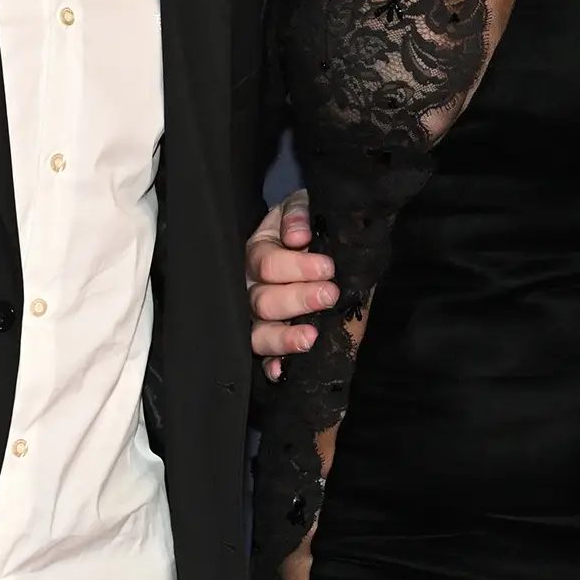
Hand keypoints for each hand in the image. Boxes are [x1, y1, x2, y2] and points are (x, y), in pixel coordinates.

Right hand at [245, 190, 336, 378]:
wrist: (317, 245)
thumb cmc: (309, 228)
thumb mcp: (304, 208)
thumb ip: (298, 214)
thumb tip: (297, 237)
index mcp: (259, 253)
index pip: (267, 264)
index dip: (297, 266)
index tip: (328, 268)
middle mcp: (251, 287)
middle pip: (263, 301)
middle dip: (298, 299)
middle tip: (328, 295)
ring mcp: (257, 317)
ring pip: (257, 333)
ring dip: (284, 338)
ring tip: (311, 336)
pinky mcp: (269, 340)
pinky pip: (263, 357)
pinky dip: (271, 366)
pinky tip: (282, 371)